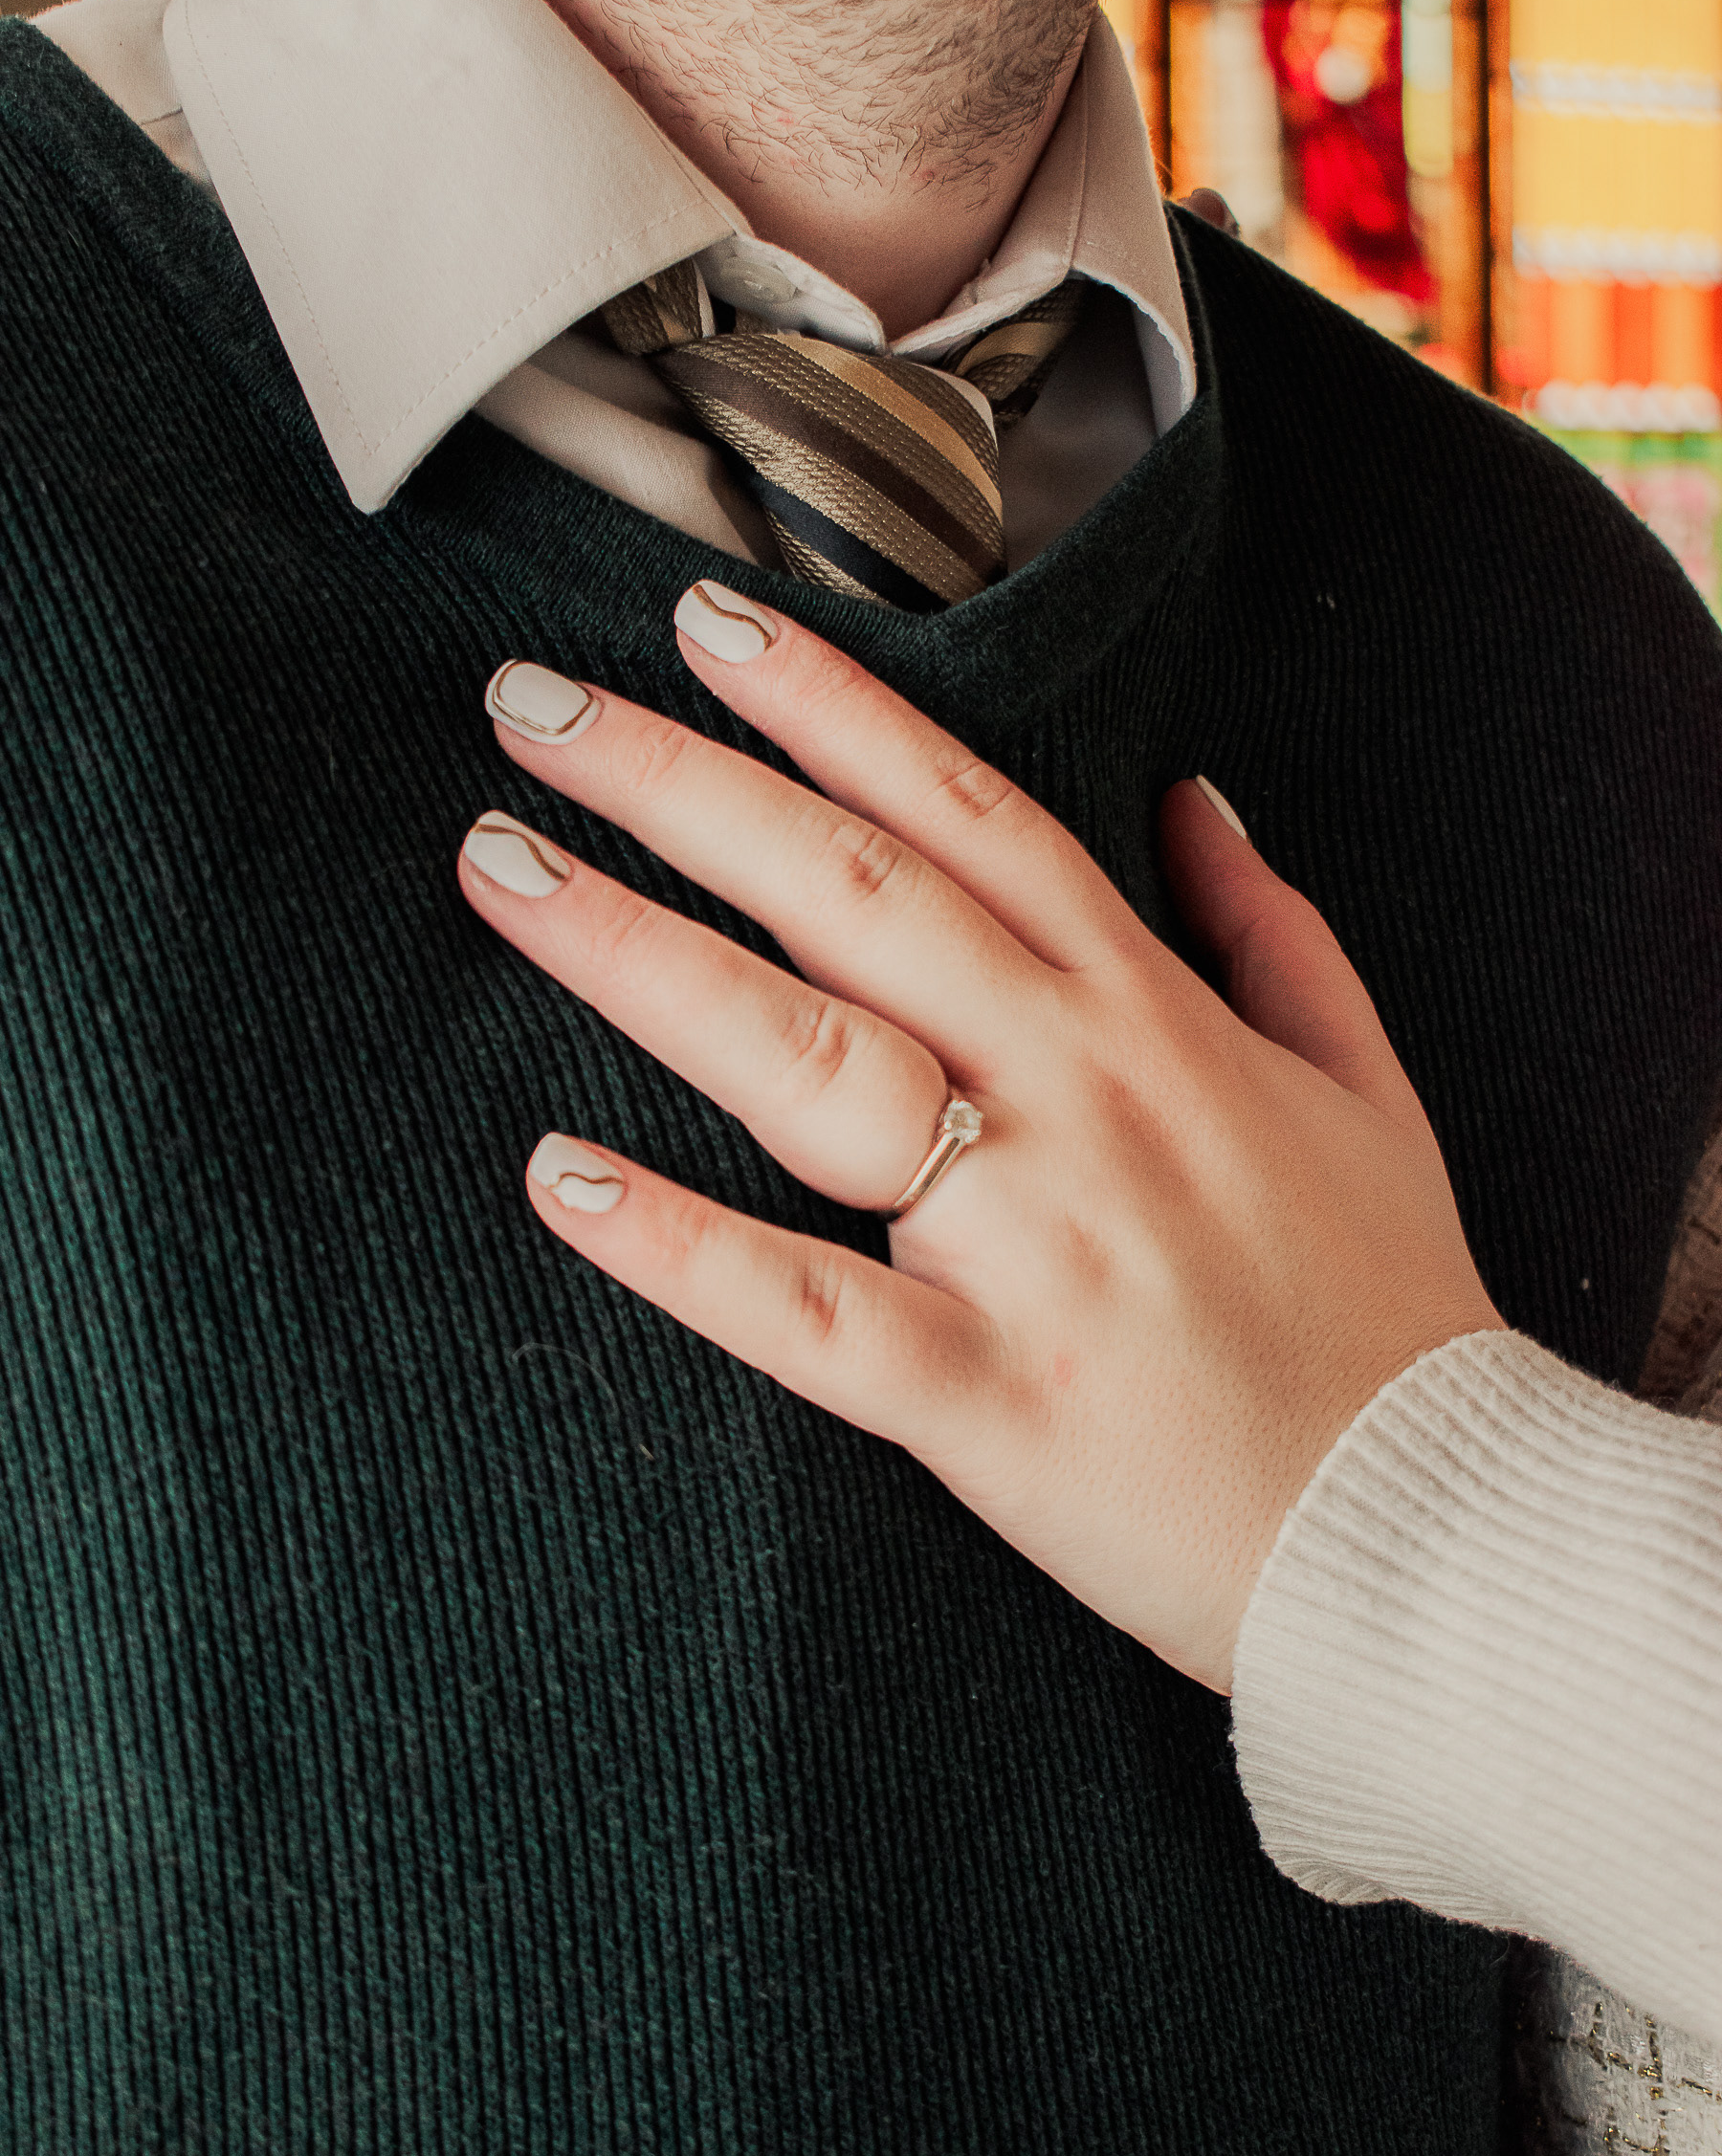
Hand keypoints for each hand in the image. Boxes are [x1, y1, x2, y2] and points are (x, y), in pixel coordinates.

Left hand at [459, 583, 1502, 1693]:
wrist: (1438, 1530)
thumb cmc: (1386, 1311)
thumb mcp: (1364, 1087)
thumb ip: (1279, 932)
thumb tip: (1201, 806)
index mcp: (1150, 1018)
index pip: (967, 812)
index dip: (830, 705)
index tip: (709, 625)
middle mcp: (1077, 1096)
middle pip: (849, 892)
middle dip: (680, 783)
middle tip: (533, 707)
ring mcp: (1028, 1243)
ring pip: (805, 1060)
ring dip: (637, 954)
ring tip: (499, 870)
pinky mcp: (985, 1397)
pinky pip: (807, 1310)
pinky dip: (678, 1248)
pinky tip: (556, 1177)